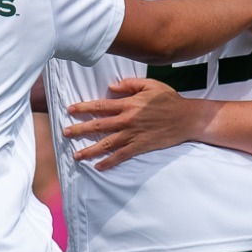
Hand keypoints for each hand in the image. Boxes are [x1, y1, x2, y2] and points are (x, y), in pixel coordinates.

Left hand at [62, 77, 198, 168]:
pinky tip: (98, 167)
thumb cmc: (169, 99)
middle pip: (98, 125)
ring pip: (107, 143)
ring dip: (90, 150)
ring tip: (76, 155)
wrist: (187, 118)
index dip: (83, 108)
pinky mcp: (140, 146)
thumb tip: (111, 86)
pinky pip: (121, 156)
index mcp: (128, 104)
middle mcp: (127, 120)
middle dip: (80, 130)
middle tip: (65, 133)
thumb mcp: (150, 84)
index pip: (100, 106)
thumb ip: (130, 84)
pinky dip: (109, 162)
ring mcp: (133, 135)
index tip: (69, 110)